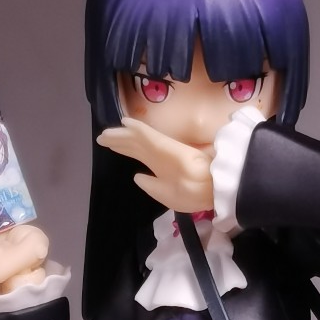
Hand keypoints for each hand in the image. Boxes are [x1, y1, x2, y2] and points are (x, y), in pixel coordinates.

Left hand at [96, 118, 213, 212]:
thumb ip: (153, 186)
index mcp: (164, 168)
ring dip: (120, 136)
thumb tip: (136, 175)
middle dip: (120, 142)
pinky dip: (135, 128)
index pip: (142, 156)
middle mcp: (160, 157)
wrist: (216, 188)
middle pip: (136, 147)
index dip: (128, 150)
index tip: (115, 148)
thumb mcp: (171, 196)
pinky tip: (123, 122)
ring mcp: (161, 149)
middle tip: (103, 138)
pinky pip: (146, 134)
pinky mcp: (164, 145)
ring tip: (104, 134)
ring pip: (136, 140)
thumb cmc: (200, 193)